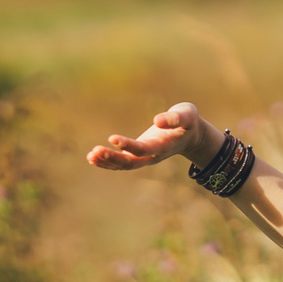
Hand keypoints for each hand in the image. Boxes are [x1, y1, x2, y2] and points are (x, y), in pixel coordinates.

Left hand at [86, 101, 217, 171]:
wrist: (192, 136)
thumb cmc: (189, 121)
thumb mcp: (187, 115)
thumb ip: (175, 118)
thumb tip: (157, 121)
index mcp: (163, 146)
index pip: (143, 149)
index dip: (128, 145)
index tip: (112, 138)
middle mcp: (153, 156)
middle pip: (130, 163)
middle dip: (112, 158)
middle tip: (95, 151)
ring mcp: (146, 158)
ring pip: (124, 166)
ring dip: (107, 162)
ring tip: (90, 155)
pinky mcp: (139, 155)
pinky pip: (121, 163)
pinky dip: (107, 162)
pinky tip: (92, 157)